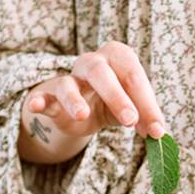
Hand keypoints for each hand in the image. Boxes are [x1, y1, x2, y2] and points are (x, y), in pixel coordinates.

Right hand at [18, 41, 164, 163]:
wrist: (85, 108)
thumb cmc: (115, 103)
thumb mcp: (133, 108)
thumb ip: (145, 118)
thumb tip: (159, 135)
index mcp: (119, 58)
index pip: (134, 77)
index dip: (147, 104)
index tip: (158, 131)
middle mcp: (93, 63)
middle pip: (102, 73)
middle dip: (117, 97)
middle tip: (131, 121)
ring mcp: (71, 78)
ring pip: (69, 83)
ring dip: (75, 99)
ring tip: (83, 115)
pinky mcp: (52, 96)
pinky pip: (44, 96)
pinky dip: (39, 100)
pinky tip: (35, 106)